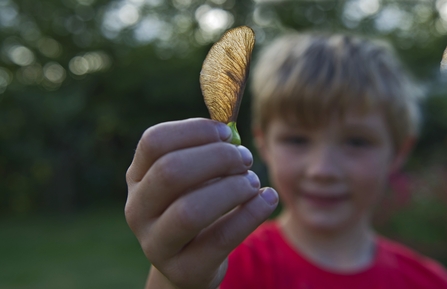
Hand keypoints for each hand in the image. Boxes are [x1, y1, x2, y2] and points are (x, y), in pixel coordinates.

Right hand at [125, 118, 277, 288]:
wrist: (190, 262)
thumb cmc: (196, 205)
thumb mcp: (193, 178)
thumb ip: (206, 153)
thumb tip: (232, 133)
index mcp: (138, 178)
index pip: (154, 142)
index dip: (194, 131)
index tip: (226, 133)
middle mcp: (138, 210)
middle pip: (171, 171)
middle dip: (217, 158)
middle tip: (245, 158)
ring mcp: (155, 244)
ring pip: (190, 210)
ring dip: (232, 189)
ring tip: (253, 182)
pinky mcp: (183, 270)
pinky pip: (220, 239)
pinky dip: (251, 214)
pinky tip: (268, 198)